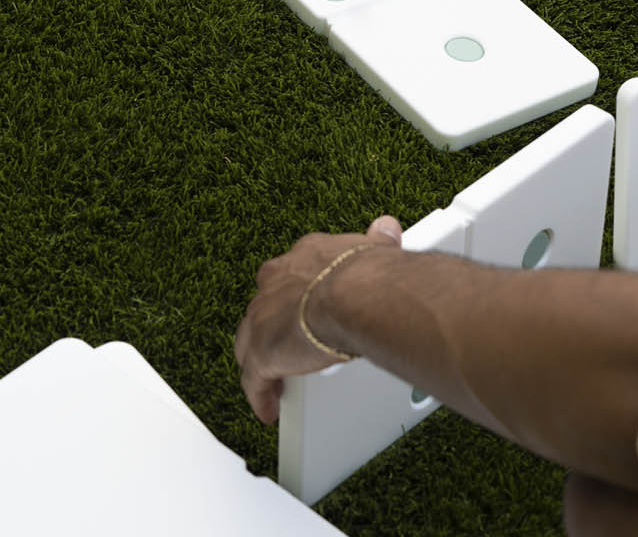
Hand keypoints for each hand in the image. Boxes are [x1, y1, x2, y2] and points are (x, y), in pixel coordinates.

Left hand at [234, 215, 401, 423]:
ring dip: (264, 359)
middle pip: (264, 308)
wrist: (358, 294)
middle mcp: (276, 283)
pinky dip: (260, 395)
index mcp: (303, 258)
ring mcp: (263, 318)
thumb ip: (376, 242)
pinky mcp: (261, 354)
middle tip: (293, 343)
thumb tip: (386, 228)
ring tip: (278, 379)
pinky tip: (268, 409)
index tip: (306, 306)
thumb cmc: (370, 274)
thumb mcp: (374, 250)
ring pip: (250, 343)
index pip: (291, 276)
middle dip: (275, 324)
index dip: (297, 294)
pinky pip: (254, 380)